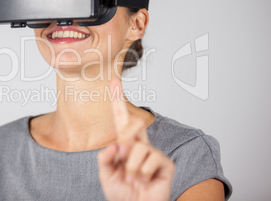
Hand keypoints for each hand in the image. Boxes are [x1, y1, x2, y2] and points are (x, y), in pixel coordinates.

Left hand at [97, 78, 174, 200]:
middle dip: (126, 139)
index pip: (121, 118)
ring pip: (137, 146)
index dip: (118, 100)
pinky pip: (149, 158)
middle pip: (134, 123)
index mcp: (125, 144)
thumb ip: (105, 158)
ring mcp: (154, 153)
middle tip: (122, 159)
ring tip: (132, 180)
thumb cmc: (122, 194)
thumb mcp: (106, 175)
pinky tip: (143, 182)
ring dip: (129, 168)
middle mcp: (140, 144)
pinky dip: (140, 174)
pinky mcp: (165, 163)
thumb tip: (115, 144)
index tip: (113, 80)